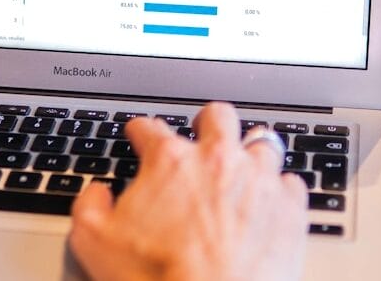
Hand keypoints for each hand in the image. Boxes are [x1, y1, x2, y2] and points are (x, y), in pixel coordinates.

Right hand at [69, 102, 308, 280]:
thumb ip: (89, 205)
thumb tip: (97, 193)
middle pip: (217, 116)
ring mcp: (259, 181)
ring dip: (249, 152)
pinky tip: (270, 202)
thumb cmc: (158, 279)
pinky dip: (280, 190)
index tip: (139, 135)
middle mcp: (218, 160)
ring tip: (242, 167)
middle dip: (207, 123)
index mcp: (170, 162)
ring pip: (261, 143)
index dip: (140, 130)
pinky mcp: (290, 209)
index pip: (150, 128)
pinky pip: (291, 183)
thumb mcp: (94, 243)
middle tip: (201, 135)